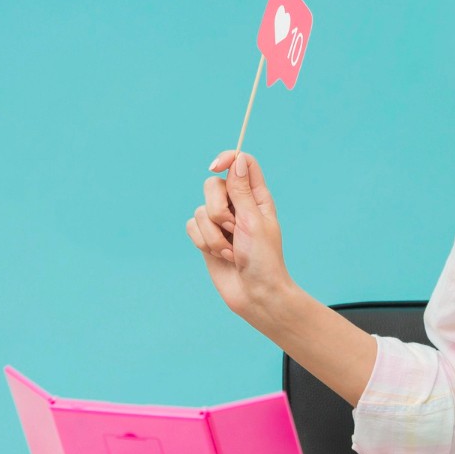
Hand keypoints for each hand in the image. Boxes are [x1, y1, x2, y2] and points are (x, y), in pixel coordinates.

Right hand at [186, 150, 294, 324]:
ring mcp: (220, 222)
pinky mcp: (206, 237)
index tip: (216, 167)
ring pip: (200, 210)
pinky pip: (191, 226)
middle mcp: (238, 205)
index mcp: (256, 196)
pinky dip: (203, 242)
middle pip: (212, 184)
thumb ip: (241, 191)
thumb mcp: (253, 221)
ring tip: (230, 251)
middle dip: (218, 209)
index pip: (241, 162)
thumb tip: (237, 160)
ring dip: (214, 235)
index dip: (227, 159)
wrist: (254, 294)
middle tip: (234, 230)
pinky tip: (219, 256)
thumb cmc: (263, 259)